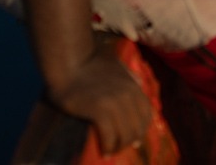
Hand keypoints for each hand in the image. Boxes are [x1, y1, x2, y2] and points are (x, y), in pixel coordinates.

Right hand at [47, 40, 153, 154]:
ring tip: (110, 152)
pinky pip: (110, 136)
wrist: (69, 62)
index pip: (146, 114)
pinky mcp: (99, 110)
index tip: (134, 139)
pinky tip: (104, 152)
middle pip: (137, 128)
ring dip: (119, 147)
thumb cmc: (89, 63)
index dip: (141, 129)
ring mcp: (115, 103)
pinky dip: (108, 147)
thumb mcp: (115, 65)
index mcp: (133, 86)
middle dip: (130, 141)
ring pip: (125, 135)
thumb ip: (128, 74)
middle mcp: (128, 95)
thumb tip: (138, 81)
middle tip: (119, 149)